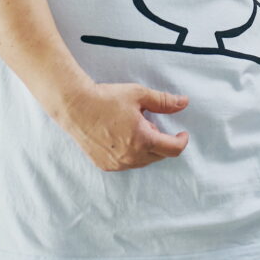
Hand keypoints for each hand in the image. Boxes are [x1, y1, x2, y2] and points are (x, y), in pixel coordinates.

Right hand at [61, 82, 189, 171]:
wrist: (76, 107)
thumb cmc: (107, 98)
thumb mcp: (139, 95)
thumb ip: (164, 101)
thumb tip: (184, 102)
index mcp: (143, 140)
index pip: (172, 149)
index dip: (182, 141)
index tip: (182, 134)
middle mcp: (131, 157)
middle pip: (159, 156)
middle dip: (161, 140)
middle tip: (149, 121)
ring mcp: (117, 164)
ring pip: (143, 161)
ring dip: (146, 147)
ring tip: (133, 126)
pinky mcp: (105, 165)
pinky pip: (127, 163)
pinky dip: (131, 152)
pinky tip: (122, 136)